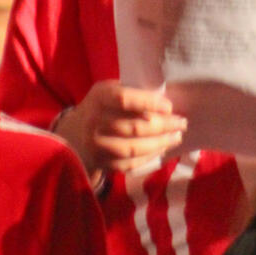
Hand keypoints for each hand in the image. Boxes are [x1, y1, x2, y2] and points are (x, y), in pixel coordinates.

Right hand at [54, 82, 185, 181]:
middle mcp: (94, 122)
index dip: (149, 103)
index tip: (169, 107)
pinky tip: (162, 148)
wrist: (73, 134)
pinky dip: (150, 156)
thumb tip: (164, 103)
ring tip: (176, 137)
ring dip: (160, 143)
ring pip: (134, 147)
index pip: (124, 99)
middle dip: (163, 126)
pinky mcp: (102, 163)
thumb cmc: (100, 108)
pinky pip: (131, 163)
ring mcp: (97, 146)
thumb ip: (131, 93)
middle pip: (134, 126)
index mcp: (99, 98)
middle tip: (182, 123)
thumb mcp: (108, 91)